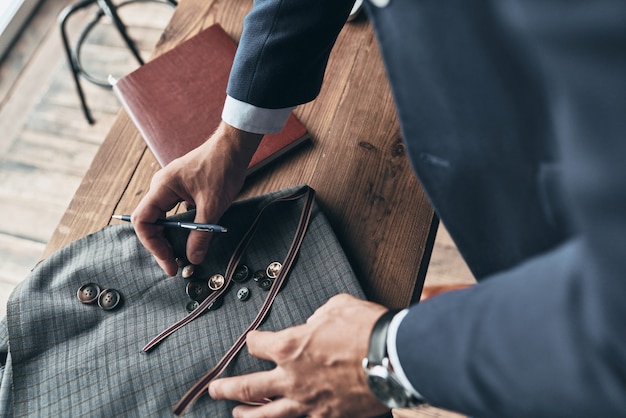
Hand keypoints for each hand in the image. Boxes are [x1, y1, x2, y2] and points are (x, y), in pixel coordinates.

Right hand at [132, 122, 262, 275]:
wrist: (235, 146)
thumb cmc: (222, 168)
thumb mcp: (213, 205)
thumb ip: (201, 233)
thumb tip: (193, 258)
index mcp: (162, 187)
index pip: (143, 222)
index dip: (153, 245)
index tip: (169, 261)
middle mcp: (161, 187)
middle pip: (151, 223)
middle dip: (161, 246)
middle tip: (175, 265)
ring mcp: (171, 187)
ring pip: (163, 219)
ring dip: (171, 238)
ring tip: (183, 256)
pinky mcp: (182, 189)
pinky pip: (174, 213)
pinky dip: (181, 228)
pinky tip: (194, 238)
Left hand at [209, 294, 390, 417]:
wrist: (394, 358)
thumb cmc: (367, 329)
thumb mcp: (338, 307)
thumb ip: (318, 316)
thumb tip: (314, 324)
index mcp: (291, 346)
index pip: (257, 345)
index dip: (252, 341)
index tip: (251, 341)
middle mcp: (291, 377)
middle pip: (247, 387)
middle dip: (226, 389)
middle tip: (215, 390)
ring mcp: (307, 402)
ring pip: (265, 415)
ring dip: (246, 415)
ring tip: (236, 415)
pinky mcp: (325, 417)